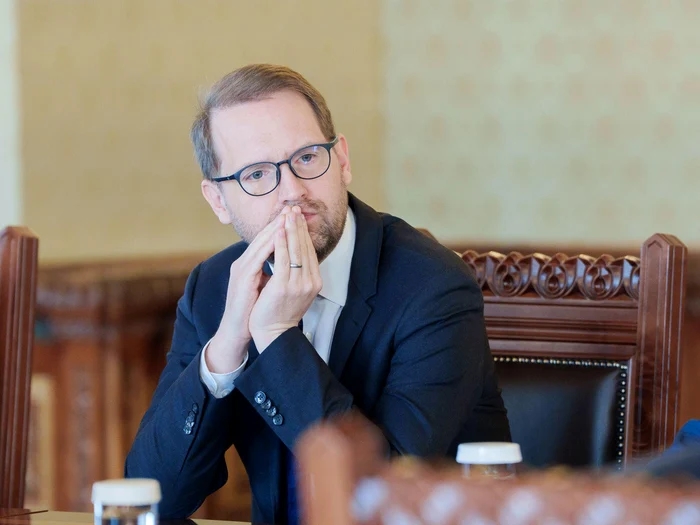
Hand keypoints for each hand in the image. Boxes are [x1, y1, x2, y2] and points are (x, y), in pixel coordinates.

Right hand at [206, 209, 288, 372]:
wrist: (238, 329)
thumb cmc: (253, 310)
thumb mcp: (264, 286)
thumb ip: (272, 272)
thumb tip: (286, 263)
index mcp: (249, 264)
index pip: (266, 241)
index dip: (279, 227)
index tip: (293, 216)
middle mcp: (243, 262)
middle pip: (263, 237)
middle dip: (279, 222)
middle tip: (292, 208)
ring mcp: (242, 269)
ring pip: (260, 243)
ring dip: (275, 228)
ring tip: (288, 216)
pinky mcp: (243, 277)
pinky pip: (258, 256)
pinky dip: (269, 245)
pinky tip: (279, 236)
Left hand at [249, 206, 322, 350]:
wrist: (273, 333)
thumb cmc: (280, 313)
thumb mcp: (296, 291)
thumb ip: (297, 274)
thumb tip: (296, 256)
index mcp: (314, 282)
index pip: (310, 252)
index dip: (304, 234)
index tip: (298, 218)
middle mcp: (310, 281)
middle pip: (305, 247)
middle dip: (299, 226)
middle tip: (294, 208)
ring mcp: (299, 284)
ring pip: (296, 250)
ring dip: (291, 229)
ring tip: (287, 214)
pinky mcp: (284, 285)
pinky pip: (283, 259)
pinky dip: (281, 243)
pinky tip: (278, 230)